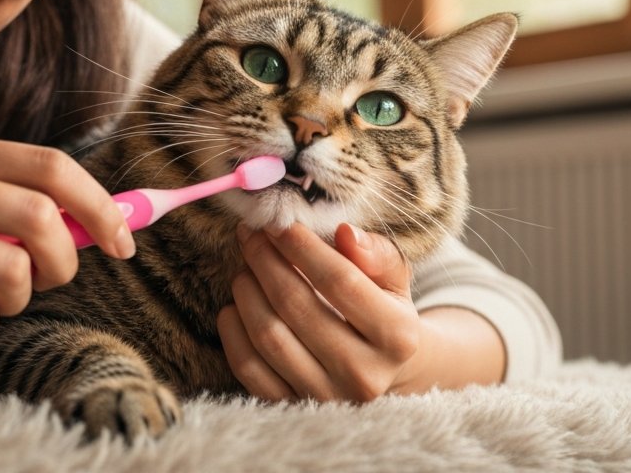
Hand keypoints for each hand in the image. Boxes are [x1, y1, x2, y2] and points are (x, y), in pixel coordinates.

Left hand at [217, 222, 419, 401]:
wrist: (385, 373)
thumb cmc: (385, 313)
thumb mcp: (395, 281)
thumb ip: (377, 253)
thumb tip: (344, 233)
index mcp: (398, 338)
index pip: (341, 282)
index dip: (302, 247)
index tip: (279, 223)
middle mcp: (364, 375)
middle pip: (296, 307)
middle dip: (265, 262)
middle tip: (250, 236)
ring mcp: (326, 398)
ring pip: (268, 337)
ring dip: (246, 292)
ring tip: (245, 267)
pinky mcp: (292, 408)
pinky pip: (248, 368)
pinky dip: (233, 330)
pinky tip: (236, 304)